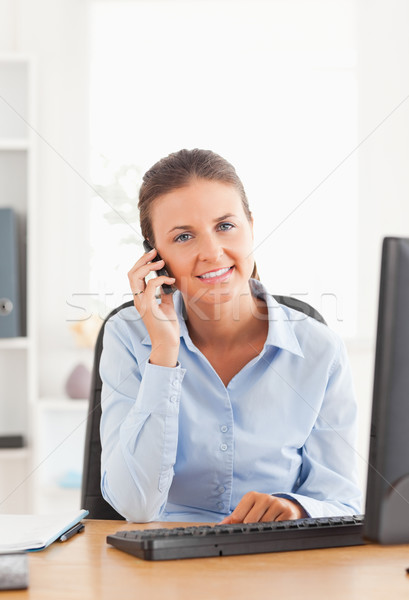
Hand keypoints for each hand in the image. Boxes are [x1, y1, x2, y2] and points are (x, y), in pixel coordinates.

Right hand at [128, 247, 179, 366]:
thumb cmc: (167, 327)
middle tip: (154, 252)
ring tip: (160, 262)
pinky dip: (160, 280)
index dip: (141, 263)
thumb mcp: (167, 305)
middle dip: (142, 259)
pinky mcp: (149, 307)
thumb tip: (168, 281)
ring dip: (148, 266)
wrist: (168, 343)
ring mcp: (142, 303)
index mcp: (141, 298)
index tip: (153, 255)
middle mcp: (138, 299)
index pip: (135, 276)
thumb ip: (164, 293)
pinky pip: (150, 286)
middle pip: (132, 273)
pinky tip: (170, 281)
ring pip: (135, 277)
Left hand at [219, 492, 307, 523]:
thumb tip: (220, 526)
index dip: (236, 527)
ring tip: (263, 529)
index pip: (238, 516)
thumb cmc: (262, 509)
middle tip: (252, 532)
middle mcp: (264, 498)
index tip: (238, 531)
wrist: (285, 506)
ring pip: (263, 525)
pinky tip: (273, 528)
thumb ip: (233, 517)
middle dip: (249, 530)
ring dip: (262, 531)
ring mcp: (276, 504)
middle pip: (250, 522)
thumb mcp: (248, 510)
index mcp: (251, 496)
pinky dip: (273, 531)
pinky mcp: (287, 512)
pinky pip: (276, 527)